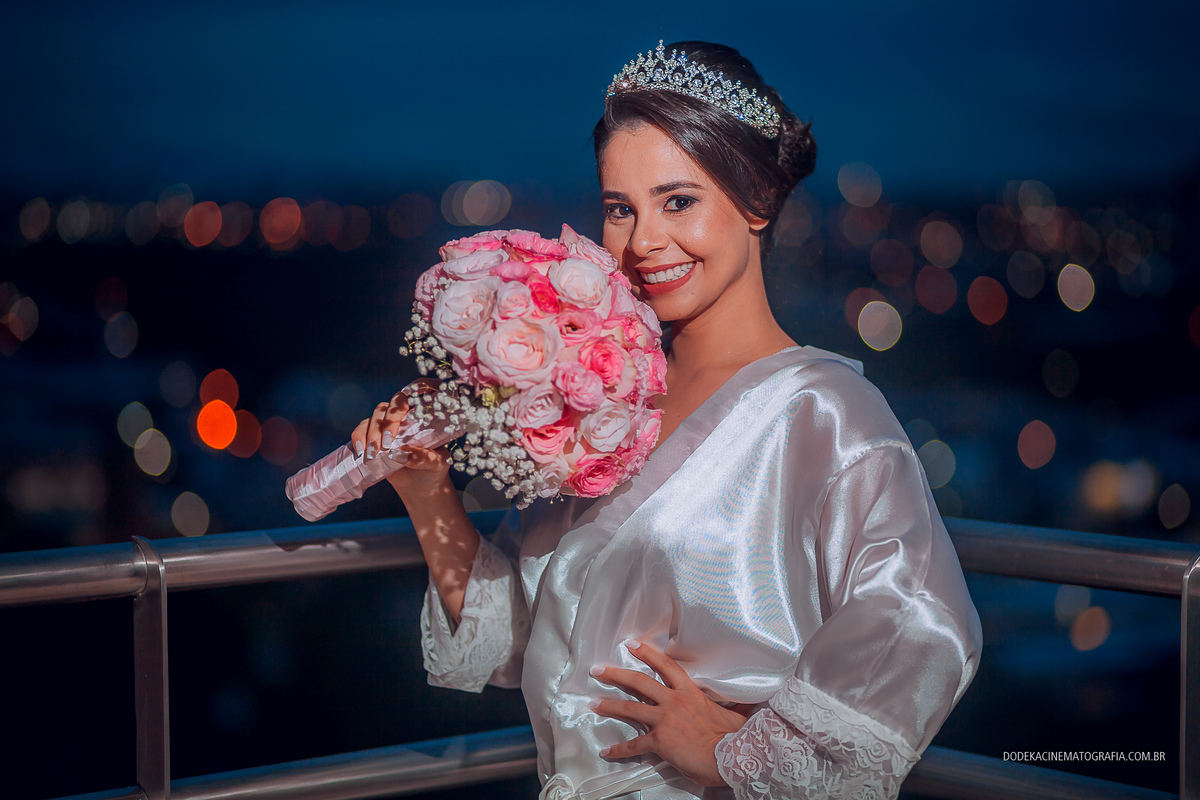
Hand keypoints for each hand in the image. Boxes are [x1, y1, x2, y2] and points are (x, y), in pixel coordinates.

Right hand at [351, 387, 450, 500]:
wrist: (419, 485)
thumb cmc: (432, 470)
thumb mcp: (436, 464)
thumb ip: (424, 458)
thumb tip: (401, 454)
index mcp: (422, 417)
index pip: (410, 400)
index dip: (399, 408)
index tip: (396, 431)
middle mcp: (404, 418)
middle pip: (388, 407)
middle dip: (383, 424)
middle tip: (385, 445)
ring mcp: (387, 427)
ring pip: (373, 417)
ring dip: (369, 433)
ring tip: (372, 453)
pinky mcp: (374, 437)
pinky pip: (362, 429)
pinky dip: (358, 438)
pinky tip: (360, 451)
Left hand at [588, 641, 751, 787]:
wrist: (730, 756)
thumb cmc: (734, 736)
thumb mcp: (735, 712)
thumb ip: (734, 704)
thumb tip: (754, 700)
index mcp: (690, 692)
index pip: (666, 666)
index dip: (647, 653)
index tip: (632, 644)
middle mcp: (674, 701)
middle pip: (639, 682)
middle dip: (616, 674)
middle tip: (598, 669)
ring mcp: (665, 720)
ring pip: (630, 708)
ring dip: (610, 705)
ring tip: (594, 703)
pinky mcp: (659, 741)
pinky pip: (634, 745)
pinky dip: (619, 750)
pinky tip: (608, 751)